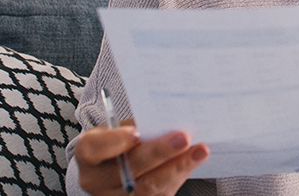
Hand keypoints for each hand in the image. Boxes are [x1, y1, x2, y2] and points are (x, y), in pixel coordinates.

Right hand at [74, 119, 209, 195]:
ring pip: (148, 186)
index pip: (97, 148)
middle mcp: (96, 179)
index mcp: (88, 152)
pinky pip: (161, 193)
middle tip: (183, 138)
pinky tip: (194, 161)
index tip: (137, 133)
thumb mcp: (120, 127)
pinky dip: (180, 174)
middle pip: (129, 169)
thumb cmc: (120, 138)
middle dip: (159, 152)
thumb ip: (139, 126)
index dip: (116, 142)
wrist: (117, 165)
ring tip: (200, 151)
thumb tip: (172, 119)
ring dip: (178, 167)